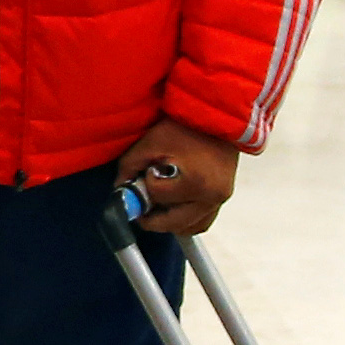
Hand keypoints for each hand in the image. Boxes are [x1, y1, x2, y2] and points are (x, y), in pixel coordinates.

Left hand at [121, 118, 242, 235]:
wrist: (217, 116)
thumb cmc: (186, 125)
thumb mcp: (151, 141)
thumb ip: (130, 166)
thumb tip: (119, 188)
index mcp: (195, 182)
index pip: (156, 195)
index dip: (146, 183)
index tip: (146, 172)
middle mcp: (211, 196)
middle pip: (172, 222)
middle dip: (151, 216)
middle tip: (139, 205)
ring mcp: (220, 199)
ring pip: (188, 228)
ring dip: (169, 221)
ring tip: (157, 204)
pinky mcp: (224, 197)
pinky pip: (202, 222)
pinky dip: (185, 220)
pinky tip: (174, 207)